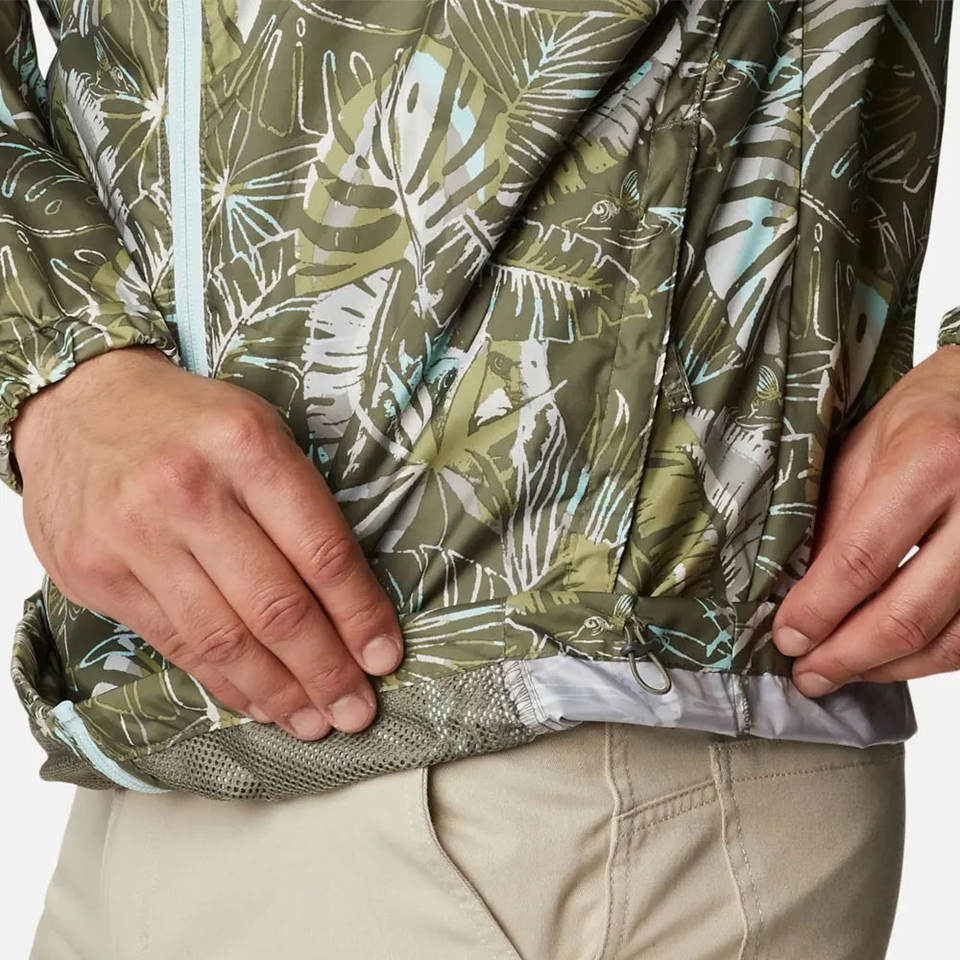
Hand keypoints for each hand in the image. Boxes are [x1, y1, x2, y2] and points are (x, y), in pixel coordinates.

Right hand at [12, 346, 402, 738]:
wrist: (77, 403)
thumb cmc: (187, 421)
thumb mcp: (257, 431)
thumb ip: (299, 504)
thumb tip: (349, 602)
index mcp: (246, 447)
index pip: (321, 550)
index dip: (359, 614)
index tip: (383, 657)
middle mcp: (189, 492)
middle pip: (276, 605)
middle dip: (326, 669)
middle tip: (356, 711)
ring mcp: (135, 536)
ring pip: (224, 637)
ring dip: (278, 691)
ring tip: (314, 721)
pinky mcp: (96, 574)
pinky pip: (175, 644)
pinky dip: (224, 681)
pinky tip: (258, 702)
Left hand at [773, 344, 959, 696]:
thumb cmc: (923, 419)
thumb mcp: (860, 452)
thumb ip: (832, 523)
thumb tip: (796, 598)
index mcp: (930, 461)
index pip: (861, 559)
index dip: (818, 610)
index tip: (787, 638)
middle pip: (909, 612)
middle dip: (847, 655)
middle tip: (808, 674)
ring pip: (949, 639)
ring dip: (887, 668)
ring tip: (840, 673)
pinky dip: (927, 659)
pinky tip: (889, 659)